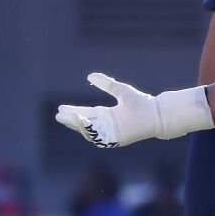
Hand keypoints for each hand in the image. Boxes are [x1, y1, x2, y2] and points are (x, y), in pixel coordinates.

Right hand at [55, 74, 210, 147]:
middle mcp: (108, 124)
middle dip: (71, 120)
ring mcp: (112, 133)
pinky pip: (100, 139)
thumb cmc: (142, 102)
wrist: (156, 114)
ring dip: (78, 125)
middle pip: (85, 123)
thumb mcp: (120, 91)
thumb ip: (106, 84)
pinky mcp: (117, 139)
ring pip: (90, 132)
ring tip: (67, 117)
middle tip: (58, 115)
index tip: (61, 108)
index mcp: (108, 114)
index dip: (74, 111)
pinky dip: (90, 133)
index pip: (87, 113)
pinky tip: (82, 124)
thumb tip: (90, 75)